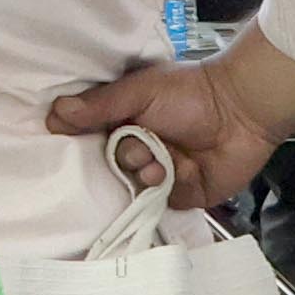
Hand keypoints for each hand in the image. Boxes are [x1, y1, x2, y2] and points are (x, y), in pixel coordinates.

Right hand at [41, 54, 275, 212]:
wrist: (242, 112)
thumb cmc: (189, 94)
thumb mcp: (139, 92)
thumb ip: (100, 105)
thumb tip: (52, 115)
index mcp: (124, 122)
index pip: (90, 140)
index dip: (82, 143)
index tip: (75, 143)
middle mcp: (137, 149)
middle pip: (109, 166)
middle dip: (124, 156)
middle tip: (143, 144)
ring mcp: (159, 174)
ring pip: (133, 186)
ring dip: (146, 173)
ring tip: (164, 161)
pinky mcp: (181, 195)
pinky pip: (161, 202)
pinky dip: (170, 187)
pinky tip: (183, 171)